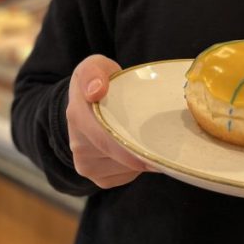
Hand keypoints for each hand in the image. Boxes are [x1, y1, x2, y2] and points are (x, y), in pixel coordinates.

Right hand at [66, 54, 151, 187]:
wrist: (87, 103)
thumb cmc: (98, 82)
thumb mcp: (94, 66)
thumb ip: (93, 72)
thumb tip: (96, 90)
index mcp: (77, 117)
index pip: (104, 139)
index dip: (129, 150)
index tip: (153, 155)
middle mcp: (78, 146)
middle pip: (119, 158)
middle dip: (143, 152)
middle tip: (166, 145)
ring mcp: (86, 165)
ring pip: (125, 169)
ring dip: (141, 158)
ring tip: (147, 137)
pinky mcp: (98, 178)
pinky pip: (126, 176)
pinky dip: (137, 166)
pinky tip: (137, 148)